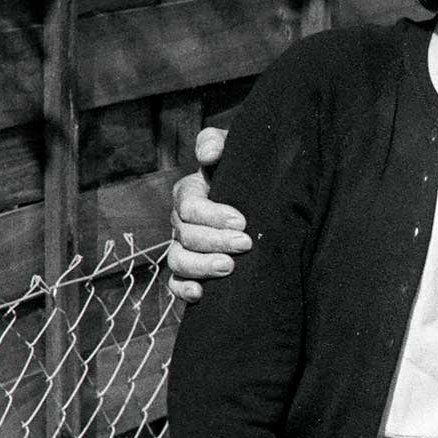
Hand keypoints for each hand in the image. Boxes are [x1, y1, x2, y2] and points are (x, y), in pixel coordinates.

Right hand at [166, 126, 249, 301]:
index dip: (212, 215)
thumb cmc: (246, 173)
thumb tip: (208, 154)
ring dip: (201, 267)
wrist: (261, 200)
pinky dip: (185, 290)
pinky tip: (202, 294)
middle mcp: (182, 222)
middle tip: (245, 244)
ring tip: (230, 268)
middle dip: (215, 241)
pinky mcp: (190, 271)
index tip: (242, 222)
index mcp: (190, 193)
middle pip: (185, 235)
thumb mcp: (234, 151)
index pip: (188, 205)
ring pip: (178, 260)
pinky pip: (177, 283)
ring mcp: (184, 247)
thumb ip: (218, 142)